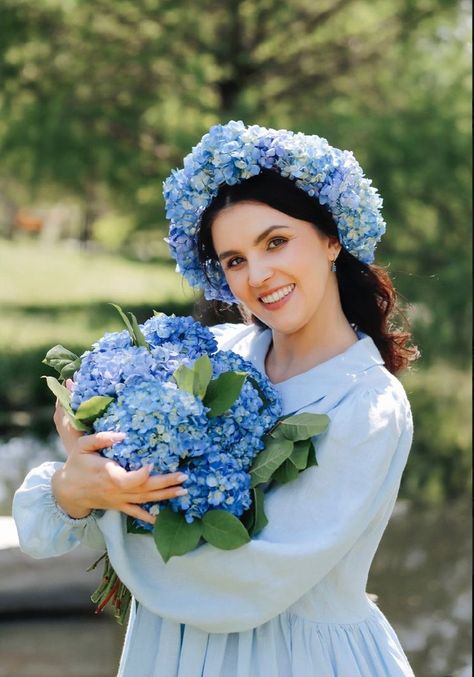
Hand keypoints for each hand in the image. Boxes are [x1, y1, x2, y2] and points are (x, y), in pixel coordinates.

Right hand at [51, 400, 187, 523]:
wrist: (66, 491)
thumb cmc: (76, 465)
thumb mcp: (83, 446)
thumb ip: (101, 438)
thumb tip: (123, 435)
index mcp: (109, 475)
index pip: (130, 479)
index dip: (142, 474)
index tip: (152, 464)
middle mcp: (117, 490)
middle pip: (145, 489)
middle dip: (165, 484)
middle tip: (183, 477)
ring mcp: (119, 500)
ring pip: (145, 500)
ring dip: (165, 496)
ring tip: (183, 491)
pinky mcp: (118, 506)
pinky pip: (135, 512)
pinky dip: (148, 516)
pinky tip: (161, 518)